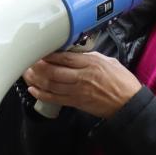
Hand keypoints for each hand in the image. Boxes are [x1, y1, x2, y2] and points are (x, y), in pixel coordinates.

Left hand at [23, 51, 142, 118]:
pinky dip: (42, 94)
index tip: (38, 51)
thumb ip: (89, 57)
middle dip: (37, 67)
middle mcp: (82, 76)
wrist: (129, 103)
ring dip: (36, 80)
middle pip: (53, 71)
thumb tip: (73, 53)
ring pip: (51, 84)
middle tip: (28, 63)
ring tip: (26, 75)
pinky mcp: (77, 103)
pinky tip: (33, 90)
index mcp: (90, 63)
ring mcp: (78, 91)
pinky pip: (55, 99)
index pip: (64, 57)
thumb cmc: (121, 82)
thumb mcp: (107, 61)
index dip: (48, 55)